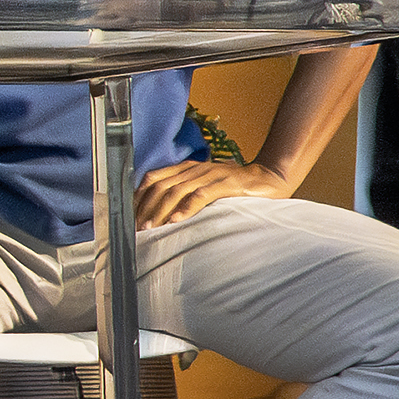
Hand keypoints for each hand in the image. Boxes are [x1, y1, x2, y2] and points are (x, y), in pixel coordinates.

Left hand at [138, 157, 293, 227]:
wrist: (269, 177)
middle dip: (146, 208)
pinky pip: (202, 194)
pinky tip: (176, 220)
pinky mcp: (227, 184)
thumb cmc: (234, 188)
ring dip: (161, 210)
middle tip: (137, 229)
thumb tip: (161, 215)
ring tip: (151, 227)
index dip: (138, 197)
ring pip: (177, 190)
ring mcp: (211, 175)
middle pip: (161, 186)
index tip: (129, 217)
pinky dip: (187, 208)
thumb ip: (185, 194)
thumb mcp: (205, 186)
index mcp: (187, 169)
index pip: (153, 179)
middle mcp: (195, 169)